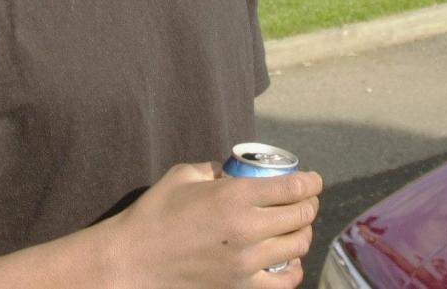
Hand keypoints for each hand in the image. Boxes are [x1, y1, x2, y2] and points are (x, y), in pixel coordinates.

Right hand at [100, 162, 321, 288]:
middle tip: (305, 200)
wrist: (133, 260)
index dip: (311, 181)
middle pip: (301, 215)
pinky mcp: (241, 287)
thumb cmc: (154, 213)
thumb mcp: (184, 175)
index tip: (312, 179)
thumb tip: (235, 171)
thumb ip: (215, 169)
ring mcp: (246, 262)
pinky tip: (287, 259)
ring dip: (303, 232)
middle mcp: (247, 229)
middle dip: (309, 204)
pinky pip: (284, 281)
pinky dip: (293, 268)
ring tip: (295, 226)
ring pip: (298, 246)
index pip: (293, 187)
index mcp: (234, 196)